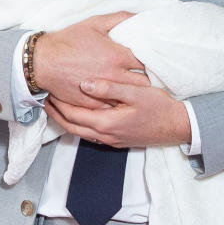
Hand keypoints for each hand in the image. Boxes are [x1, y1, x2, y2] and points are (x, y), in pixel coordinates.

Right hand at [34, 12, 148, 107]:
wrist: (43, 61)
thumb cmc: (69, 40)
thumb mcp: (94, 23)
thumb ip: (120, 18)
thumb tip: (139, 16)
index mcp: (117, 56)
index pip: (147, 63)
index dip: (154, 62)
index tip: (155, 61)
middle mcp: (113, 76)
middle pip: (143, 83)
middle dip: (148, 80)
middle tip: (151, 77)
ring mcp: (103, 92)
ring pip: (129, 98)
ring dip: (135, 94)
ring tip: (139, 91)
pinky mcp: (93, 104)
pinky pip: (113, 108)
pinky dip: (118, 104)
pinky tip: (121, 100)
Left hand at [44, 79, 190, 147]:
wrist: (178, 127)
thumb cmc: (159, 107)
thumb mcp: (136, 92)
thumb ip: (109, 88)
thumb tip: (84, 84)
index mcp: (106, 123)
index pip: (73, 115)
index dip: (58, 104)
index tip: (48, 90)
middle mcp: (105, 135)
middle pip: (71, 127)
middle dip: (56, 113)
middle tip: (45, 98)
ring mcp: (111, 140)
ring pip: (80, 132)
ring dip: (66, 120)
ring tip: (57, 105)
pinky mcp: (117, 140)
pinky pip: (90, 134)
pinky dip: (79, 124)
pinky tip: (79, 113)